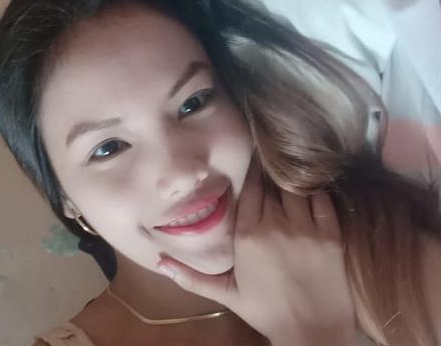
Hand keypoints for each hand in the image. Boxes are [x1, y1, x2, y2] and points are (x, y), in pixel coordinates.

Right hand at [157, 167, 355, 344]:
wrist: (311, 333)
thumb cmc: (266, 311)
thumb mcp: (226, 294)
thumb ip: (191, 277)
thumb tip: (159, 263)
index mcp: (247, 235)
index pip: (250, 187)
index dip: (252, 172)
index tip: (253, 160)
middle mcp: (274, 225)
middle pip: (272, 183)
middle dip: (270, 173)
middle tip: (271, 163)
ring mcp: (305, 228)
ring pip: (296, 186)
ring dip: (292, 179)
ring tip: (291, 173)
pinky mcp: (331, 235)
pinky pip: (323, 199)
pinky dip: (317, 191)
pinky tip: (311, 192)